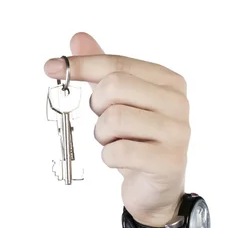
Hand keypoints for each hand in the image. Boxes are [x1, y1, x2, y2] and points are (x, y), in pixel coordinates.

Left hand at [44, 33, 189, 226]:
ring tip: (115, 142)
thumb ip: (101, 69)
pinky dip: (108, 157)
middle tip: (104, 122)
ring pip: (114, 119)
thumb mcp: (118, 101)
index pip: (117, 64)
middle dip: (97, 107)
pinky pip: (118, 151)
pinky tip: (119, 160)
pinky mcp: (168, 161)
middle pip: (115, 86)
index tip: (50, 68)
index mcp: (167, 81)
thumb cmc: (136, 139)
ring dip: (102, 135)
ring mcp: (177, 132)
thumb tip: (78, 38)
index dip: (81, 65)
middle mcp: (178, 102)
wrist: (157, 189)